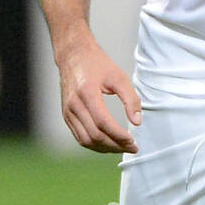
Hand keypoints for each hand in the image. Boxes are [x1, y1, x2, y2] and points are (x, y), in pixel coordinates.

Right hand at [58, 35, 140, 152]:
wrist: (73, 55)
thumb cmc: (97, 64)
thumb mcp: (119, 77)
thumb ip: (130, 99)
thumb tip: (137, 122)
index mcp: (87, 93)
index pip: (103, 123)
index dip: (119, 136)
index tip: (133, 141)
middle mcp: (74, 105)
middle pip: (95, 135)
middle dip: (115, 145)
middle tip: (132, 147)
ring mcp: (68, 112)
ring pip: (86, 141)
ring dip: (106, 148)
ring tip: (122, 147)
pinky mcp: (66, 116)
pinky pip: (80, 137)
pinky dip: (95, 145)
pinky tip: (109, 143)